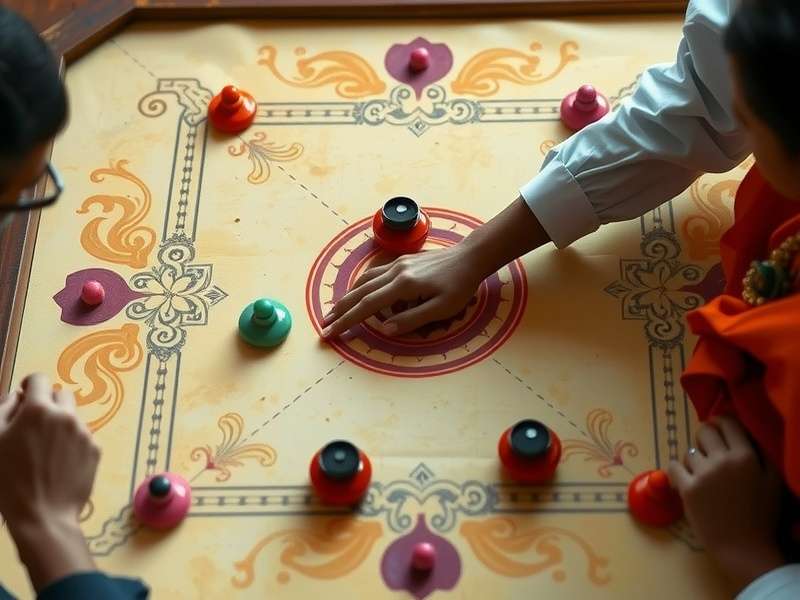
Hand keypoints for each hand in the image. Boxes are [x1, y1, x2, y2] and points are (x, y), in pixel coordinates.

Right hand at [0, 373, 98, 590]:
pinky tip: (59, 464)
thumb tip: (18, 395)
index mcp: (39, 410)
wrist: (42, 516)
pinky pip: (83, 437)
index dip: (30, 388)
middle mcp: (66, 415)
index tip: (25, 401)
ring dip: (61, 425)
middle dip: (49, 405)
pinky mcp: (96, 449)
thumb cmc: (8, 481)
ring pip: (73, 417)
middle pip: (61, 395)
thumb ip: (3, 410)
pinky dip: (73, 444)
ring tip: (46, 452)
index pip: (40, 379)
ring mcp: (84, 432)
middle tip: (35, 429)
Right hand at [322, 244, 482, 337]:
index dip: (347, 321)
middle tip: (324, 324)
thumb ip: (413, 319)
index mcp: (403, 286)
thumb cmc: (460, 285)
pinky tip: (360, 291)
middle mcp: (395, 272)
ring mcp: (398, 264)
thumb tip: (386, 330)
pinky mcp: (403, 261)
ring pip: (364, 280)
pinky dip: (361, 285)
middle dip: (340, 310)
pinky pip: (374, 273)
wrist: (471, 256)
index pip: (367, 306)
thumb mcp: (442, 308)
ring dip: (348, 296)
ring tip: (337, 310)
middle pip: (359, 292)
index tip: (330, 332)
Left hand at [668, 415, 783, 592]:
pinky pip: (673, 466)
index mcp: (746, 456)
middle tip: (709, 453)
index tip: (719, 431)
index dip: (721, 423)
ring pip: (688, 451)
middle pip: (704, 431)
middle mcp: (722, 460)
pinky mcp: (687, 488)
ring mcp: (703, 474)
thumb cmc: (762, 516)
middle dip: (705, 439)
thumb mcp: (773, 481)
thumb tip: (746, 433)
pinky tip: (685, 480)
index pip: (727, 423)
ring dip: (693, 460)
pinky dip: (677, 471)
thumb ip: (762, 454)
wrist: (743, 547)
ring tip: (703, 475)